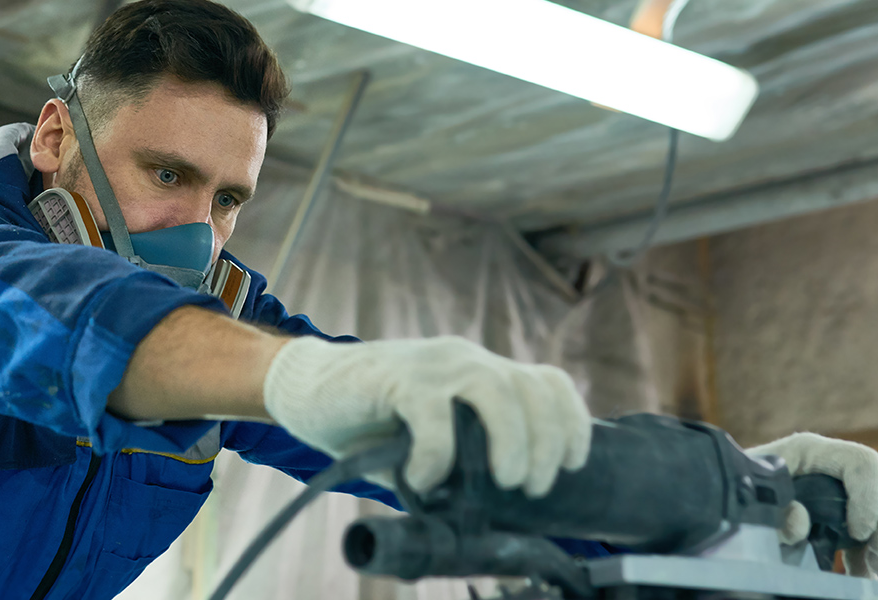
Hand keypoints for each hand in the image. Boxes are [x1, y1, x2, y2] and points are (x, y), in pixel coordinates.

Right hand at [262, 336, 591, 494]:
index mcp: (478, 370)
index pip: (547, 382)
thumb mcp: (428, 436)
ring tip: (500, 481)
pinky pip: (434, 416)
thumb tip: (487, 505)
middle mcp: (463, 359)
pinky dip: (436, 455)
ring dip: (510, 444)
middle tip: (529, 486)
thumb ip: (461, 459)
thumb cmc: (368, 420)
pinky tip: (422, 478)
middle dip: (545, 445)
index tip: (571, 465)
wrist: (305, 390)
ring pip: (496, 393)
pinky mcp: (396, 377)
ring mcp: (431, 364)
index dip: (570, 422)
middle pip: (532, 389)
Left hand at [747, 432, 877, 577]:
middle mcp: (833, 461)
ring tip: (871, 568)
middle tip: (877, 556)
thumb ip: (772, 515)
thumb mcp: (747, 505)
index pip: (862, 462)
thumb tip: (799, 521)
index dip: (870, 498)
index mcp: (809, 451)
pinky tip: (864, 570)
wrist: (728, 502)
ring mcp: (844, 482)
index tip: (858, 533)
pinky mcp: (848, 505)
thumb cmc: (735, 498)